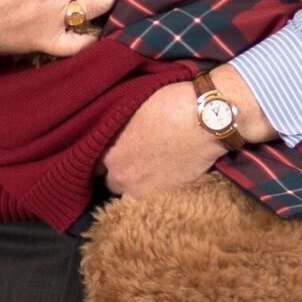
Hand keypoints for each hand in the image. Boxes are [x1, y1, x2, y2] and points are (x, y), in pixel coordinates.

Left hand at [101, 81, 219, 197]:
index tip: (114, 148)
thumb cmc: (170, 104)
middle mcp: (123, 176)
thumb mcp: (132, 107)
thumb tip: (109, 129)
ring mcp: (145, 190)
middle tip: (133, 157)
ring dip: (137, 182)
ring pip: (131, 192)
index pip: (94, 164)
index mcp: (110, 153)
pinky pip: (154, 197)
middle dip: (120, 170)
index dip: (105, 154)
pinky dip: (157, 187)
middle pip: (112, 181)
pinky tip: (165, 171)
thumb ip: (115, 126)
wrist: (207, 119)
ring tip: (150, 167)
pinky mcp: (168, 196)